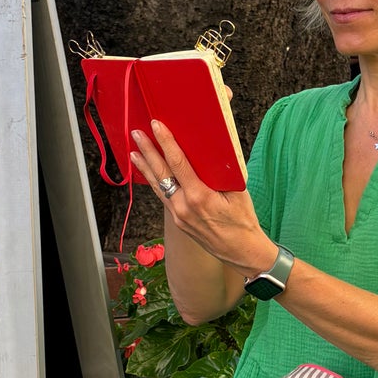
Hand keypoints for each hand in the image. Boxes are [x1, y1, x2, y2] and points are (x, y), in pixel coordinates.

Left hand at [130, 121, 275, 276]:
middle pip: (160, 173)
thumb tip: (211, 151)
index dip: (165, 142)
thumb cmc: (243, 221)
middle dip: (148, 151)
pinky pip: (163, 198)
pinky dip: (155, 183)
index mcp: (199, 196)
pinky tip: (150, 174)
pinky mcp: (178, 221)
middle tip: (137, 134)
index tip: (156, 126)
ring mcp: (178, 216)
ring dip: (145, 168)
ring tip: (133, 153)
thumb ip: (221, 173)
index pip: (177, 163)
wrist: (241, 251)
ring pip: (158, 187)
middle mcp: (184, 207)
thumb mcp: (238, 192)